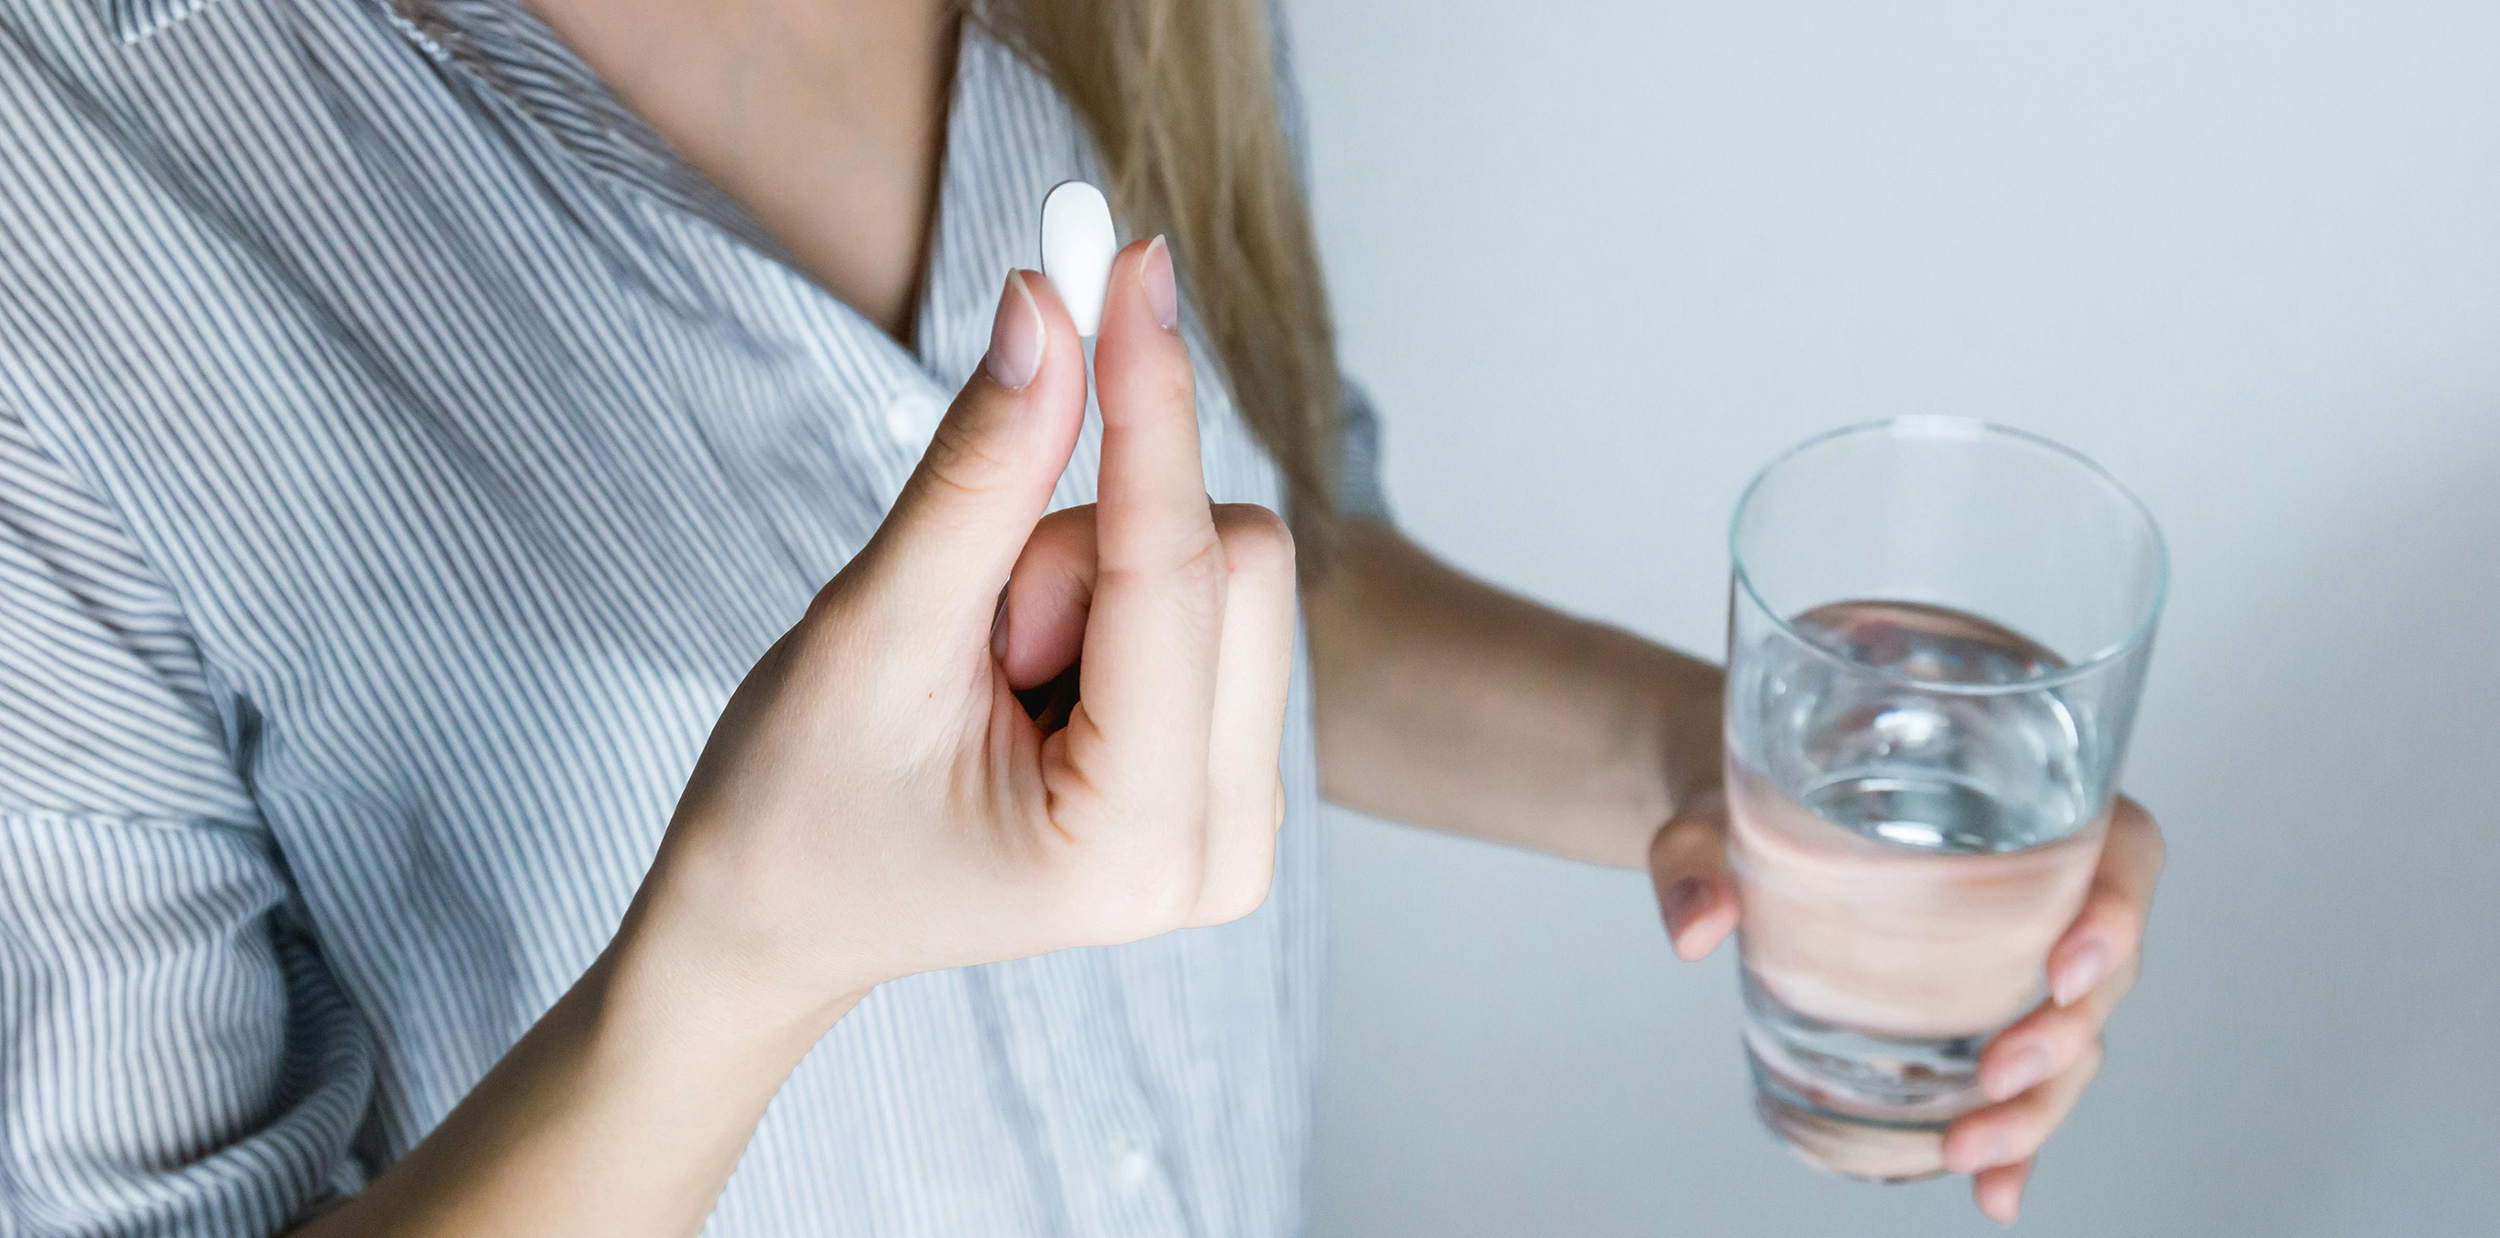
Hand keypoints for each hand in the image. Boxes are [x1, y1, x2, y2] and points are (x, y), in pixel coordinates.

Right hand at [630, 238, 1296, 1038]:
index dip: (1148, 401)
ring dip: (1093, 578)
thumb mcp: (873, 632)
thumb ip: (977, 474)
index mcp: (1132, 846)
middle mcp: (1225, 853)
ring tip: (993, 671)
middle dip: (1087, 546)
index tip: (1129, 262)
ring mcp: (1242, 823)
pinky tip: (1036, 680)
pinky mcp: (1233, 777)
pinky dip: (1116, 601)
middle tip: (977, 627)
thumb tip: (1050, 307)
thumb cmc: (796, 807)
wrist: (781, 919)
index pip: (1174, 569)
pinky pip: (1215, 605)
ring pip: (1230, 571)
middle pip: (1238, 560)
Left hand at [1648, 791, 2165, 1223]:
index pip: (2119, 848)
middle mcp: (2037, 881)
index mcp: (2016, 799)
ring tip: (1970, 1152)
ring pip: (2072, 1038)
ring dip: (2038, 1106)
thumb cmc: (1744, 787)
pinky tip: (1994, 1191)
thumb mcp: (1712, 807)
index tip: (2065, 967)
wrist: (1728, 822)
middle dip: (2064, 1035)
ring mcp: (2013, 954)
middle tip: (1997, 1076)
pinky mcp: (1977, 1011)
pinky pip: (2022, 1079)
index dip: (2119, 911)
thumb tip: (1695, 925)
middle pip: (2102, 967)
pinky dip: (2016, 1138)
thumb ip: (1697, 854)